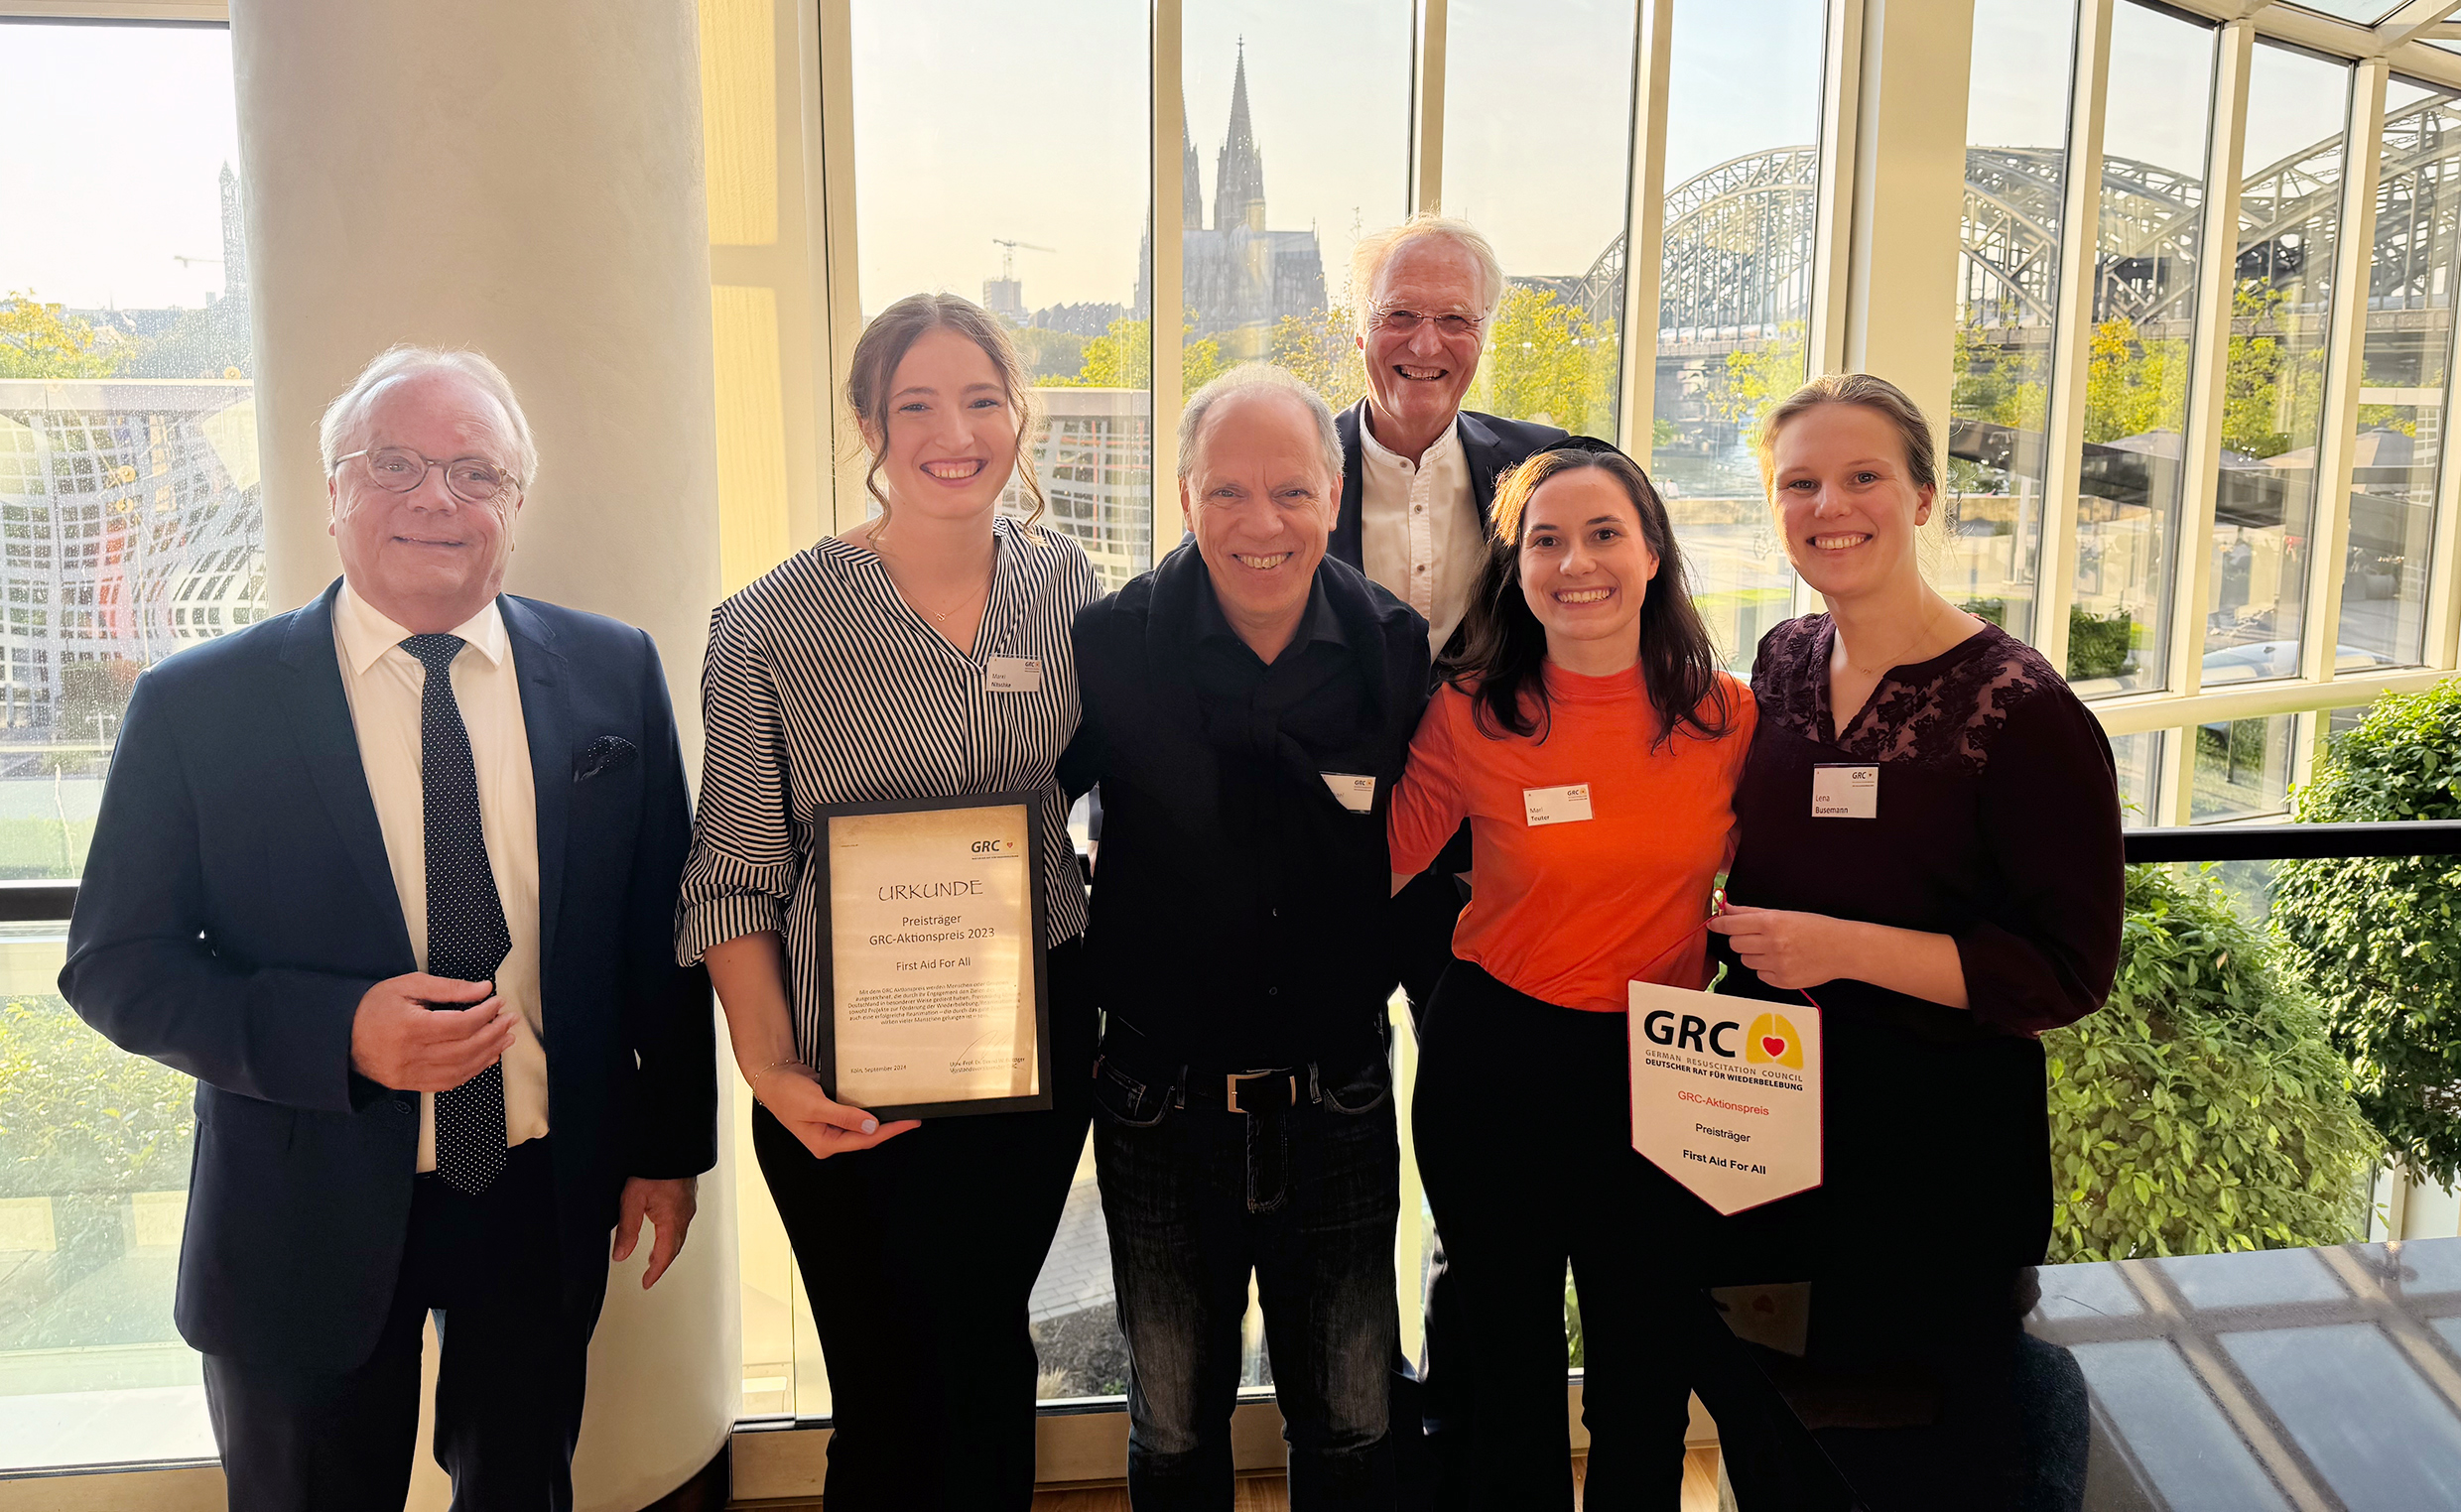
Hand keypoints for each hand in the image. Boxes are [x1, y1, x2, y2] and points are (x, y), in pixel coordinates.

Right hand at [349, 974, 515, 1091]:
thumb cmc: (373, 1007)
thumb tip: (483, 989)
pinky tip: (487, 1058)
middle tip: (510, 1020)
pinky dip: (472, 1071)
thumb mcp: (408, 986)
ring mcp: (410, 1074)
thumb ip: (448, 988)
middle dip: (494, 1034)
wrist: (342, 1036)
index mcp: (410, 1028)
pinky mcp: (411, 1084)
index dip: (485, 1014)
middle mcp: (411, 1055)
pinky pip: (449, 1082)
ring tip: (506, 1038)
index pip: (461, 1024)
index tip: (499, 1002)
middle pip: (465, 1048)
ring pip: (461, 1069)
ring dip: (489, 1054)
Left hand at [613, 1176, 696, 1288]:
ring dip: (667, 1247)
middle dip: (662, 1262)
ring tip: (654, 1255)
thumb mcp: (632, 1199)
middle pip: (674, 1246)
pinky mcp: (686, 1192)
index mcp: (672, 1219)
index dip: (655, 1272)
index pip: (665, 1255)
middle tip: (649, 1274)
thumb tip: (621, 1255)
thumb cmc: (654, 1165)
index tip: (647, 1283)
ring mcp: (688, 1202)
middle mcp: (684, 1213)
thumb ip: (627, 1229)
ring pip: (679, 1232)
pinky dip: (671, 1231)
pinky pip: (681, 1219)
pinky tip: (663, 1225)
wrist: (670, 1140)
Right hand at [756, 1063, 918, 1159]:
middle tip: (913, 1116)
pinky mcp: (834, 1111)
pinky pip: (856, 1111)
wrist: (774, 1075)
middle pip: (867, 1135)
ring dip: (881, 1117)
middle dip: (889, 1126)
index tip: (909, 1122)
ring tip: (903, 1110)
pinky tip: (882, 1101)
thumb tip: (872, 1127)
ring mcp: (832, 1125)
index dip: (889, 1131)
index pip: (864, 1140)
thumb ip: (844, 1117)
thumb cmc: (787, 1094)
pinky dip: (869, 1106)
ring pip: (863, 1124)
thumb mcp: (815, 1106)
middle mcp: (830, 1137)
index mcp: (825, 1143)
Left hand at [1705, 905, 1856, 991]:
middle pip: (1736, 944)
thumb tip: (1726, 909)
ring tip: (1774, 949)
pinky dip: (1766, 968)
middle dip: (1740, 939)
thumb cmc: (1814, 927)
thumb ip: (1752, 913)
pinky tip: (1783, 961)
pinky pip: (1760, 974)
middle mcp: (1772, 944)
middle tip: (1755, 936)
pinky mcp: (1782, 982)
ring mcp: (1777, 965)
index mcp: (1771, 923)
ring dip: (1753, 954)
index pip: (1732, 925)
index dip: (1719, 924)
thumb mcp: (1784, 914)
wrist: (1842, 949)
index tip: (1713, 924)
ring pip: (1746, 960)